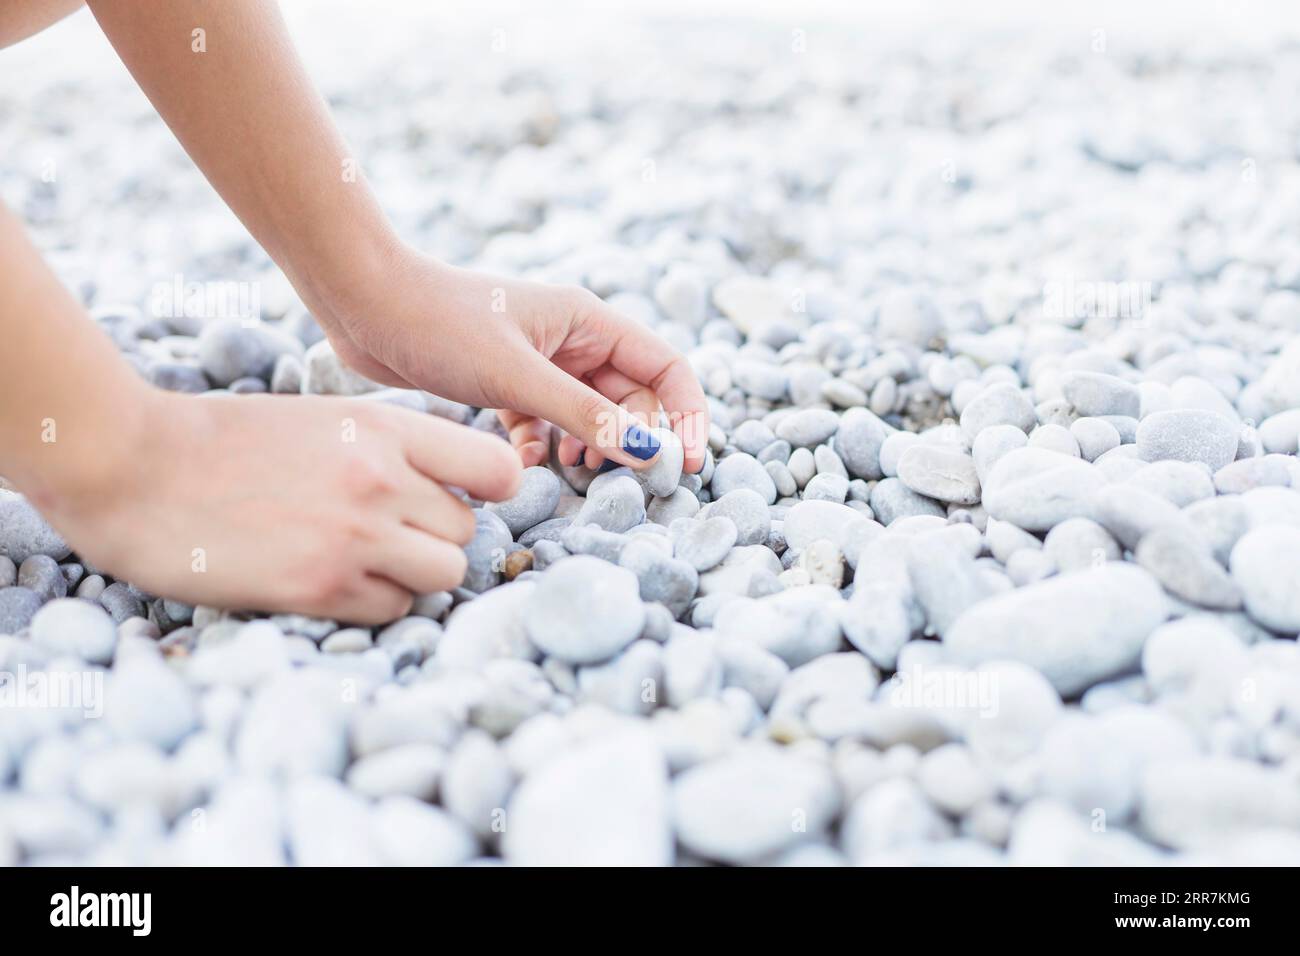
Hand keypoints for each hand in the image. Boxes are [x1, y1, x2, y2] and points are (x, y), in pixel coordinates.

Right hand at [37, 388, 521, 624]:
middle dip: (437, 536)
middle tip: (392, 533)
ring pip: (443, 575)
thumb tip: (449, 485)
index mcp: (383, 428)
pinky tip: (330, 581)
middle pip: (468, 530)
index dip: (490, 489)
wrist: (132, 466)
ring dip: (414, 575)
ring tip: (366, 561)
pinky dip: (374, 602)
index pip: (497, 467)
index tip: (464, 495)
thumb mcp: (322, 417)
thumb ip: (389, 446)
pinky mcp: (319, 587)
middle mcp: (381, 481)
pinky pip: (393, 609)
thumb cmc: (226, 440)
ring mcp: (354, 537)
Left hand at [313, 248, 710, 472]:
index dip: (685, 416)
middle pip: (631, 399)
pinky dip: (539, 447)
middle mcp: (572, 339)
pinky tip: (518, 460)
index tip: (684, 465)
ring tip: (568, 469)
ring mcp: (539, 363)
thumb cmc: (437, 323)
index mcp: (588, 321)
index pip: (665, 369)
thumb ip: (583, 416)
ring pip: (587, 416)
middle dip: (628, 439)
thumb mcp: (516, 376)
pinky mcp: (505, 384)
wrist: (360, 304)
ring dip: (585, 447)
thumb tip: (645, 451)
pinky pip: (544, 424)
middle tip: (608, 476)